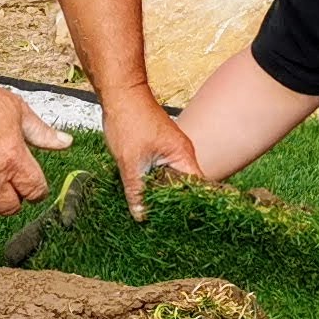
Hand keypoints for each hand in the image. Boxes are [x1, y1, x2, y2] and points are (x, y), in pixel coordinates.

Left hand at [108, 97, 203, 219]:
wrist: (120, 93)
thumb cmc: (129, 120)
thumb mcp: (130, 162)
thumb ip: (136, 191)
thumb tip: (141, 216)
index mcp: (183, 155)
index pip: (198, 188)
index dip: (192, 207)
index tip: (184, 224)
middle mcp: (182, 154)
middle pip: (186, 187)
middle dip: (176, 205)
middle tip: (166, 224)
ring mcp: (171, 151)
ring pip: (172, 180)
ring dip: (163, 194)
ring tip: (155, 215)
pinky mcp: (160, 149)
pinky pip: (162, 172)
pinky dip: (154, 184)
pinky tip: (144, 196)